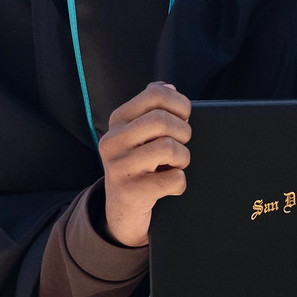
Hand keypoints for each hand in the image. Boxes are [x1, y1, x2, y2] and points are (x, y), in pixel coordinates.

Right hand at [99, 82, 190, 247]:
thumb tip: (168, 87)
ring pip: (169, 148)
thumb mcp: (139, 133)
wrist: (121, 210)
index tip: (183, 118)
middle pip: (162, 120)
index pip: (155, 94)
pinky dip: (179, 183)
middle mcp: (113, 141)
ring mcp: (119, 167)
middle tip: (181, 144)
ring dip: (182, 158)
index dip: (180, 104)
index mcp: (117, 120)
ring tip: (174, 165)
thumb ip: (152, 108)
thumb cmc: (138, 164)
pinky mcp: (131, 192)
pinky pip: (174, 179)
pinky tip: (168, 185)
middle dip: (183, 132)